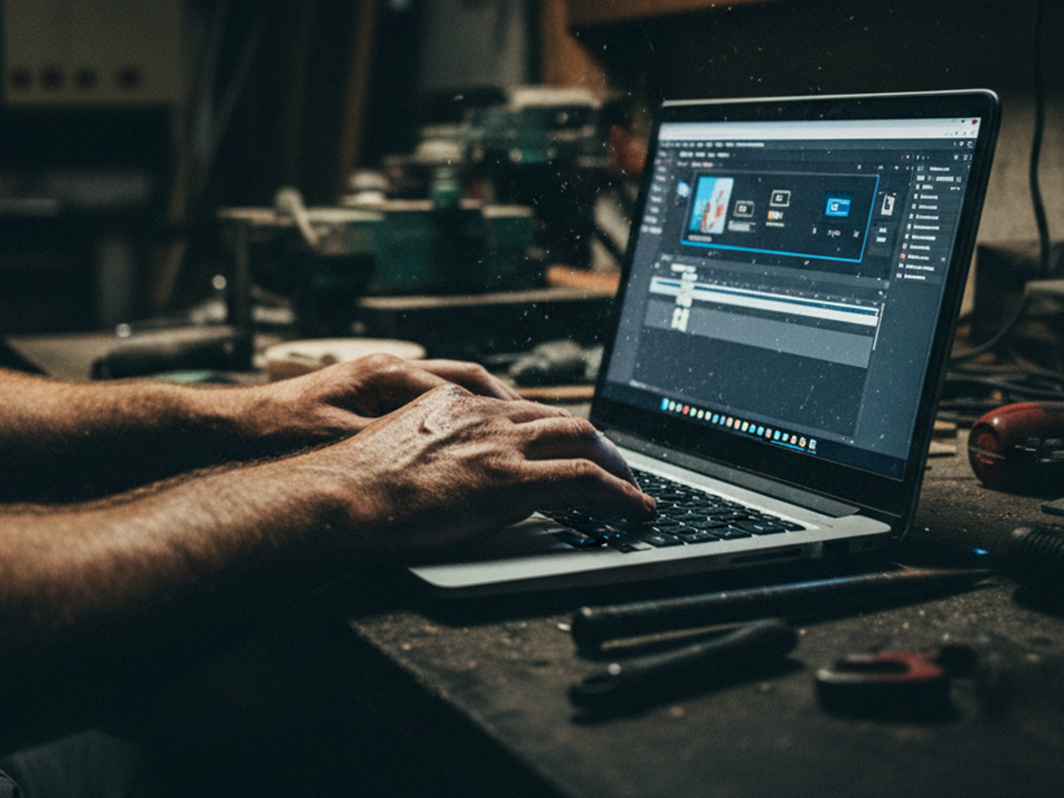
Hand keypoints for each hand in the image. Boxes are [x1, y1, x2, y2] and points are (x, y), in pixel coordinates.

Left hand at [246, 353, 520, 448]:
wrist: (232, 433)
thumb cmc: (281, 437)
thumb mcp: (347, 446)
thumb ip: (402, 446)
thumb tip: (454, 461)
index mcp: (388, 376)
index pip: (467, 385)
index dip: (509, 409)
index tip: (540, 429)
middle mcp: (389, 371)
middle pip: (468, 381)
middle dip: (509, 405)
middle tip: (543, 429)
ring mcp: (380, 383)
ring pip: (450, 391)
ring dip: (484, 410)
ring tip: (514, 435)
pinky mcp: (368, 399)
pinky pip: (427, 403)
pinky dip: (454, 418)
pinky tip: (465, 441)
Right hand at [304, 384, 655, 556]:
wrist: (339, 497)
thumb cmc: (354, 483)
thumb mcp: (398, 446)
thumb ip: (434, 446)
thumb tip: (451, 468)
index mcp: (456, 404)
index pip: (526, 410)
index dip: (558, 430)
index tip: (572, 446)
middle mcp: (484, 416)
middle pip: (563, 419)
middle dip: (599, 444)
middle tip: (616, 467)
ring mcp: (499, 445)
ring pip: (582, 440)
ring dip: (616, 466)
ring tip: (632, 489)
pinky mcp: (508, 481)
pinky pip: (584, 480)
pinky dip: (618, 493)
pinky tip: (634, 509)